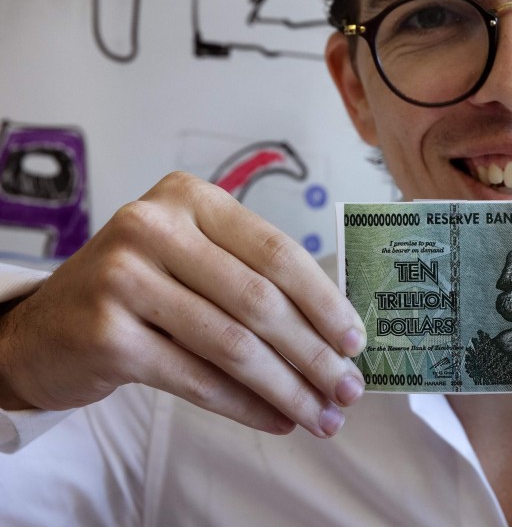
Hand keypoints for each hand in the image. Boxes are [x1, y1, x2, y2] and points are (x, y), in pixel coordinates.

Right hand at [0, 172, 365, 437]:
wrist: (46, 328)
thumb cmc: (140, 289)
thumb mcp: (193, 258)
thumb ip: (253, 277)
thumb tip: (337, 332)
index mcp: (190, 199)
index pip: (277, 252)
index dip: (324, 300)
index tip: (356, 340)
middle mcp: (155, 228)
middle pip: (260, 302)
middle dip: (314, 353)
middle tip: (348, 389)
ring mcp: (124, 279)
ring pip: (233, 344)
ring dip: (287, 387)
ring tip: (321, 415)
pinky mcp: (107, 334)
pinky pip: (197, 378)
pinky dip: (245, 405)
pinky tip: (277, 419)